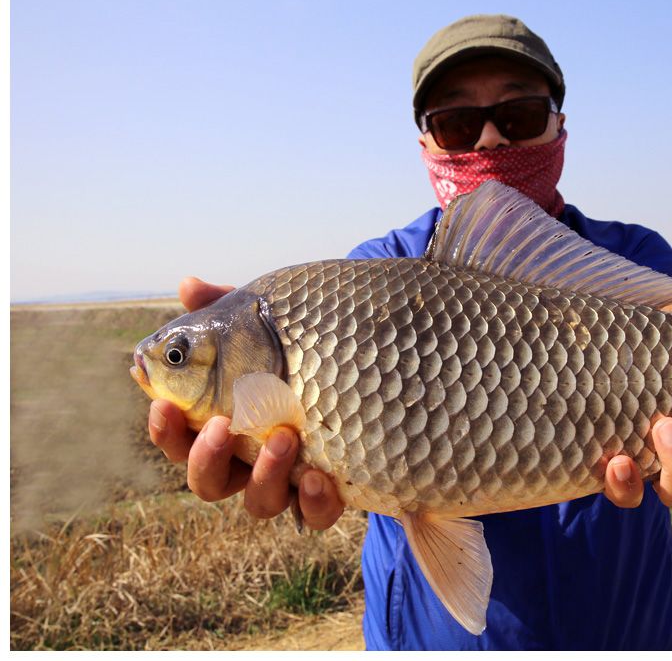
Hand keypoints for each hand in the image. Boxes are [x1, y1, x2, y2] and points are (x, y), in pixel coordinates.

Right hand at [147, 276, 344, 529]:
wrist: (378, 373)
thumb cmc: (304, 351)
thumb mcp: (270, 326)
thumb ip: (228, 310)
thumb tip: (189, 286)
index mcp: (224, 424)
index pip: (179, 438)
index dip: (165, 430)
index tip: (163, 404)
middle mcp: (250, 460)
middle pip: (208, 482)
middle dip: (206, 460)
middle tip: (219, 428)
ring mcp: (289, 480)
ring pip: (259, 504)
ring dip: (264, 477)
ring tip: (284, 439)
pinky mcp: (329, 493)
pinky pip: (314, 515)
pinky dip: (314, 503)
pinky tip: (320, 476)